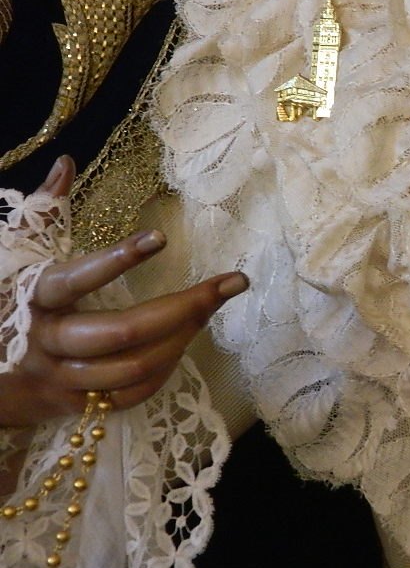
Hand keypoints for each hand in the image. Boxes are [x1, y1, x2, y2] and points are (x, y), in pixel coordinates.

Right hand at [0, 156, 248, 426]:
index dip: (119, 259)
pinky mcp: (77, 403)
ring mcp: (63, 377)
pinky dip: (165, 369)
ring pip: (135, 366)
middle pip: (124, 332)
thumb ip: (45, 209)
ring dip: (182, 338)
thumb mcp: (17, 252)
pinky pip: (132, 393)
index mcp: (35, 296)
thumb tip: (67, 163)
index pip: (77, 278)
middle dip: (185, 307)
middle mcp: (48, 340)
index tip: (162, 238)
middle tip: (229, 284)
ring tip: (212, 309)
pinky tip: (184, 342)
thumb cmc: (8, 299)